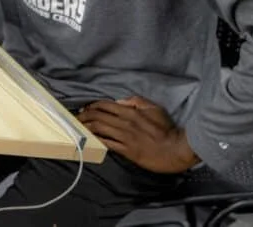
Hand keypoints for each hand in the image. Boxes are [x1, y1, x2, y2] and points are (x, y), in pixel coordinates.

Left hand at [76, 96, 199, 173]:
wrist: (176, 150)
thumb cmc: (167, 129)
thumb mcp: (154, 109)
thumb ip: (137, 102)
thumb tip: (121, 101)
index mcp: (131, 111)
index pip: (105, 105)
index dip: (91, 105)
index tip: (84, 108)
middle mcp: (125, 123)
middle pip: (98, 116)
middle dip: (84, 116)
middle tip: (76, 118)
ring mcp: (125, 137)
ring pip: (99, 129)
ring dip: (86, 127)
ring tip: (78, 128)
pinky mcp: (127, 151)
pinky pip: (107, 144)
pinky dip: (96, 140)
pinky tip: (89, 140)